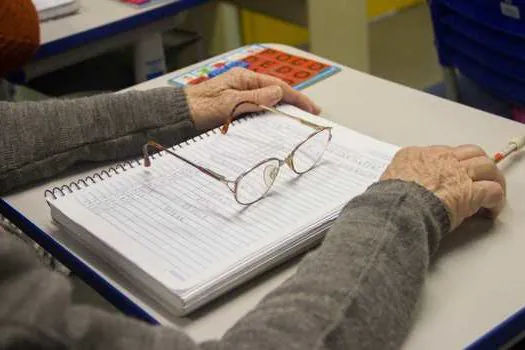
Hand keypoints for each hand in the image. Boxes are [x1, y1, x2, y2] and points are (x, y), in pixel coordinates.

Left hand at [185, 68, 320, 129]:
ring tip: (297, 121)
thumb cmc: (199, 107)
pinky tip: (275, 126)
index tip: (311, 108)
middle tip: (310, 115)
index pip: (278, 87)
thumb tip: (278, 94)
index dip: (297, 97)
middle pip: (275, 94)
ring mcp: (240, 98)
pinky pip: (257, 113)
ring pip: (267, 104)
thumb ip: (254, 98)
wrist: (178, 116)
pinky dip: (268, 119)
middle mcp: (244, 86)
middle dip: (293, 104)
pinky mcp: (234, 110)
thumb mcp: (230, 103)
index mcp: (244, 79)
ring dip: (282, 112)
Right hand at [380, 145, 505, 230]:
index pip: (443, 152)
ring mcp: (457, 172)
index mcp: (416, 155)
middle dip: (478, 164)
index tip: (454, 173)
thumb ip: (397, 178)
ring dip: (492, 178)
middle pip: (469, 153)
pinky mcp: (470, 191)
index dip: (453, 163)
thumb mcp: (387, 180)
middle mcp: (439, 159)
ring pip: (487, 165)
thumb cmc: (389, 199)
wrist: (397, 208)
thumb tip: (399, 187)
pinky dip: (495, 199)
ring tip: (491, 191)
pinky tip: (490, 209)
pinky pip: (493, 190)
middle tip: (480, 177)